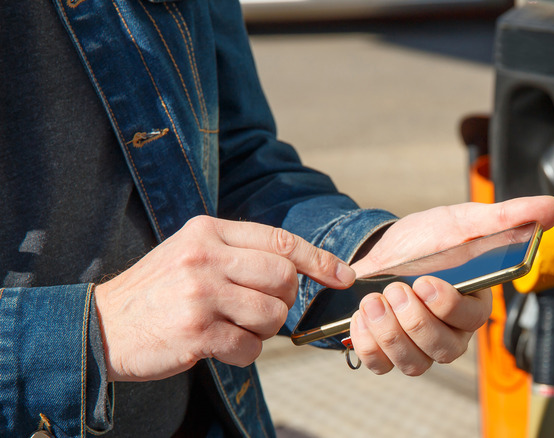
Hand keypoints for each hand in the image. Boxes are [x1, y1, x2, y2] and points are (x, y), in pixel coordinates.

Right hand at [94, 215, 354, 381]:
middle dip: (283, 302)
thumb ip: (239, 252)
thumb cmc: (158, 291)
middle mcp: (205, 256)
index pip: (280, 240)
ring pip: (272, 316)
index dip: (319, 260)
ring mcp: (200, 294)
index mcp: (208, 230)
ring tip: (232, 328)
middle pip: (283, 279)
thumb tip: (300, 267)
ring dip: (263, 331)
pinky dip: (243, 354)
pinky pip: (250, 348)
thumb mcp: (192, 252)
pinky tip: (218, 347)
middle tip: (259, 311)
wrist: (100, 327)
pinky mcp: (196, 332)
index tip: (343, 276)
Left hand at [348, 196, 553, 374]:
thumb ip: (507, 217)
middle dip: (414, 321)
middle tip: (395, 288)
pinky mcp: (389, 352)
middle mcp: (450, 332)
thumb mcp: (465, 221)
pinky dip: (367, 344)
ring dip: (389, 333)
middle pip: (443, 349)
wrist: (386, 248)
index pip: (472, 319)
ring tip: (373, 300)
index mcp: (473, 304)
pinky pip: (380, 364)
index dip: (448, 307)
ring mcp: (419, 347)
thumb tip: (552, 209)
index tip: (426, 282)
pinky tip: (361, 315)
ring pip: (413, 363)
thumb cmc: (431, 239)